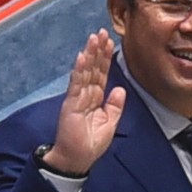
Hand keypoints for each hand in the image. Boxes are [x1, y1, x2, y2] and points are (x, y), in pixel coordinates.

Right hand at [43, 29, 125, 174]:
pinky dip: (79, 70)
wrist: (76, 159)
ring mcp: (77, 97)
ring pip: (85, 72)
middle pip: (93, 68)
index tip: (110, 42)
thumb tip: (120, 89)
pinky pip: (76, 84)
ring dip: (89, 55)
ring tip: (93, 39)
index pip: (101, 73)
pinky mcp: (71, 103)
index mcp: (96, 98)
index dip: (105, 58)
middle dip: (98, 50)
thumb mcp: (110, 124)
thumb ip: (115, 106)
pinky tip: (81, 57)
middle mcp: (86, 94)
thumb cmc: (91, 144)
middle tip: (101, 32)